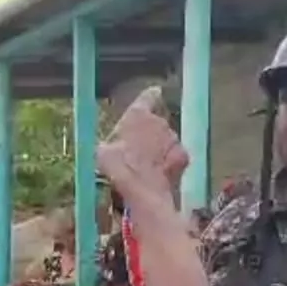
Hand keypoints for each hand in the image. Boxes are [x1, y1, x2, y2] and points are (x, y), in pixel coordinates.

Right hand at [97, 86, 188, 203]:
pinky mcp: (184, 155)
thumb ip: (109, 143)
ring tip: (147, 167)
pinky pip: (175, 156)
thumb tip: (106, 147)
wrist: (144, 190)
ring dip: (160, 148)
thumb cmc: (119, 168)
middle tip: (138, 150)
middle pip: (156, 122)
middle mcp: (159, 121)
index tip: (152, 95)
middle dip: (150, 132)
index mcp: (138, 115)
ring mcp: (174, 138)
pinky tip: (159, 175)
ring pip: (167, 140)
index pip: (147, 97)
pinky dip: (169, 163)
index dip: (148, 98)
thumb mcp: (103, 153)